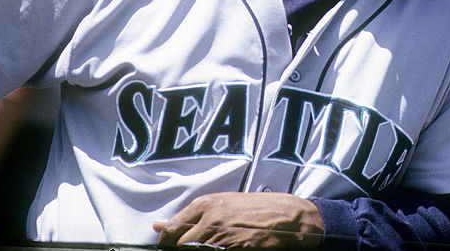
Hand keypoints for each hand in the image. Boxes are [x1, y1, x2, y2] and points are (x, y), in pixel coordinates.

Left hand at [154, 192, 324, 248]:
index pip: (171, 231)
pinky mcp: (234, 249)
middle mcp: (211, 218)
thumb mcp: (224, 204)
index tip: (172, 246)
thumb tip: (158, 225)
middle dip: (184, 249)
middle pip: (179, 245)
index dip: (168, 243)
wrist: (290, 217)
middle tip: (200, 246)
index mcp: (206, 203)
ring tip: (216, 245)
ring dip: (200, 250)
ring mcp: (222, 236)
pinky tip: (229, 247)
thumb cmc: (258, 209)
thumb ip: (192, 215)